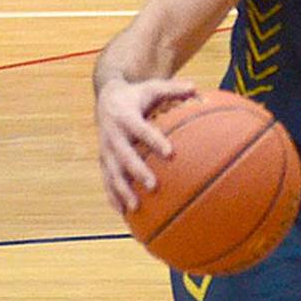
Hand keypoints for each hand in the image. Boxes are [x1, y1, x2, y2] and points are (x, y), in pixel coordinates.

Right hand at [95, 77, 195, 213]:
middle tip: (154, 186)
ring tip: (135, 207)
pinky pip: (106, 181)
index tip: (169, 152)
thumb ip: (174, 88)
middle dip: (137, 172)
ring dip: (122, 191)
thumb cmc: (138, 94)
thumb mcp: (153, 87)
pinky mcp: (103, 161)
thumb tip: (197, 87)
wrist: (107, 98)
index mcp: (126, 117)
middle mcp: (113, 135)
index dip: (154, 140)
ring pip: (112, 173)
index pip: (141, 130)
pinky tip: (123, 213)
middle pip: (124, 156)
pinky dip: (113, 197)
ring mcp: (105, 150)